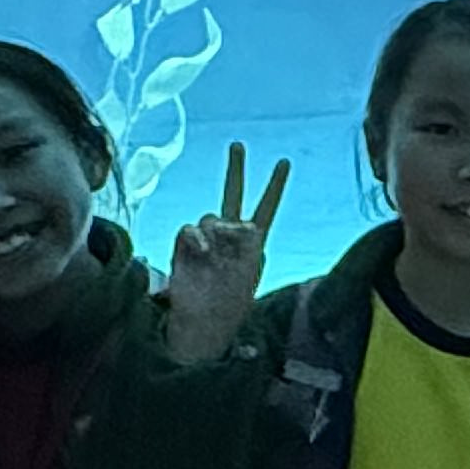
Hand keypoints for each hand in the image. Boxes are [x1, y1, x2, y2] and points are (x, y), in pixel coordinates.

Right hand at [165, 143, 287, 363]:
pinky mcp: (185, 245)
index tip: (284, 162)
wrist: (203, 324)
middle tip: (238, 144)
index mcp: (253, 241)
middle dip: (235, 169)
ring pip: (211, 216)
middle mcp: (229, 234)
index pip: (267, 206)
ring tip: (216, 258)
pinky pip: (191, 229)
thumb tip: (232, 224)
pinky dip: (197, 239)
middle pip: (233, 194)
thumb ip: (247, 244)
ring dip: (216, 233)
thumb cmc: (231, 306)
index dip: (275, 185)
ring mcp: (207, 238)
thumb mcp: (251, 273)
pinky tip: (202, 254)